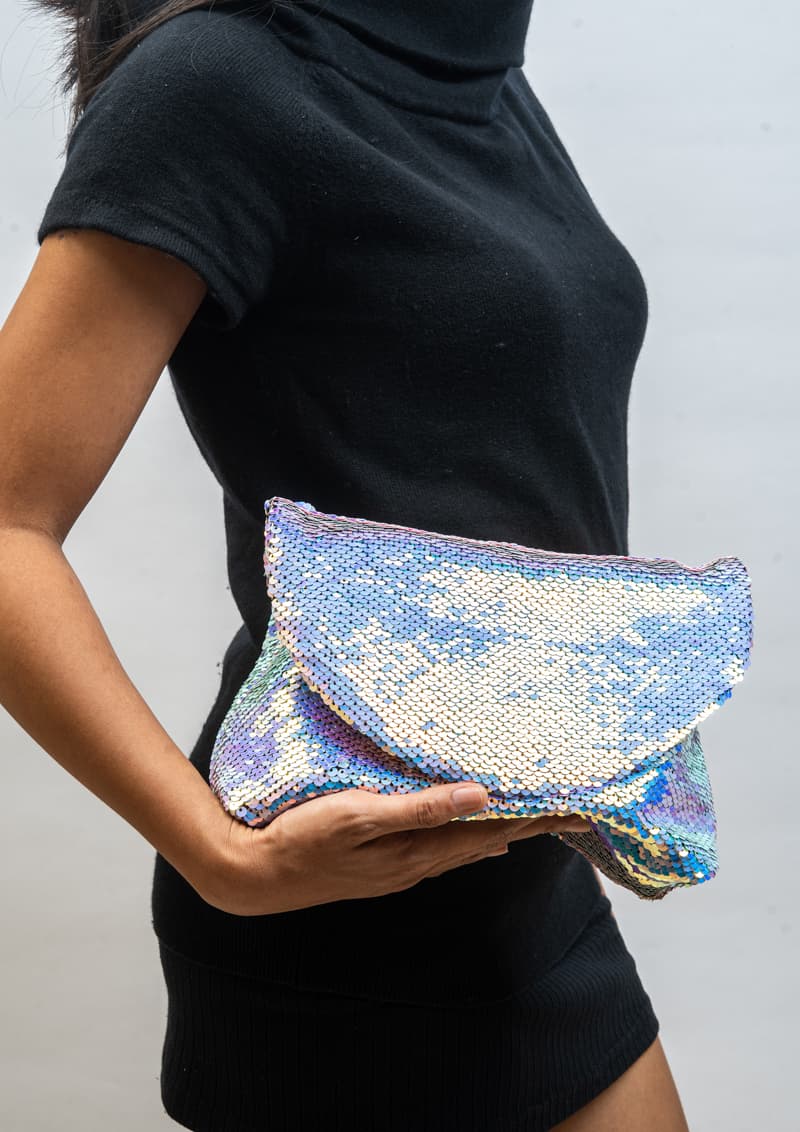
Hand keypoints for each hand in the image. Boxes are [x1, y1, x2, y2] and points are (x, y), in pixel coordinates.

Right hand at [198, 782, 591, 915]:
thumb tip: (478, 796)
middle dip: (529, 826)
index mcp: (415, 852)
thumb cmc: (302, 840)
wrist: (254, 875)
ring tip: (533, 824)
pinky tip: (472, 838)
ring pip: (463, 846)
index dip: (532, 819)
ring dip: (500, 832)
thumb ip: (419, 807)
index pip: (489, 831)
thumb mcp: (359, 816)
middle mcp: (414, 864)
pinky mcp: (379, 863)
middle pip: (484, 840)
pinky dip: (465, 839)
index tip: (575, 809)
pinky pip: (438, 849)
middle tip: (572, 814)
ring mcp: (396, 867)